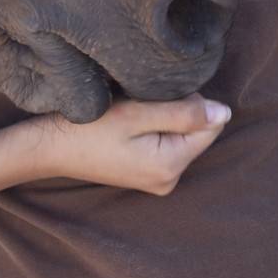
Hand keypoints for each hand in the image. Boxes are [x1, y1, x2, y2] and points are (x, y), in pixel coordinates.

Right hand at [30, 92, 231, 195]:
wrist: (52, 148)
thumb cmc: (91, 128)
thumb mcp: (138, 114)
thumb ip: (184, 113)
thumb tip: (225, 113)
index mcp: (171, 166)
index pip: (209, 126)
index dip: (189, 101)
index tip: (155, 96)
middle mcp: (170, 180)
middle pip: (196, 132)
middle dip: (177, 111)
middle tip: (140, 105)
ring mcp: (158, 180)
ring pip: (181, 136)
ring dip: (163, 119)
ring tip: (132, 115)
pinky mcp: (147, 174)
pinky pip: (166, 144)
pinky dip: (154, 129)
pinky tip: (130, 127)